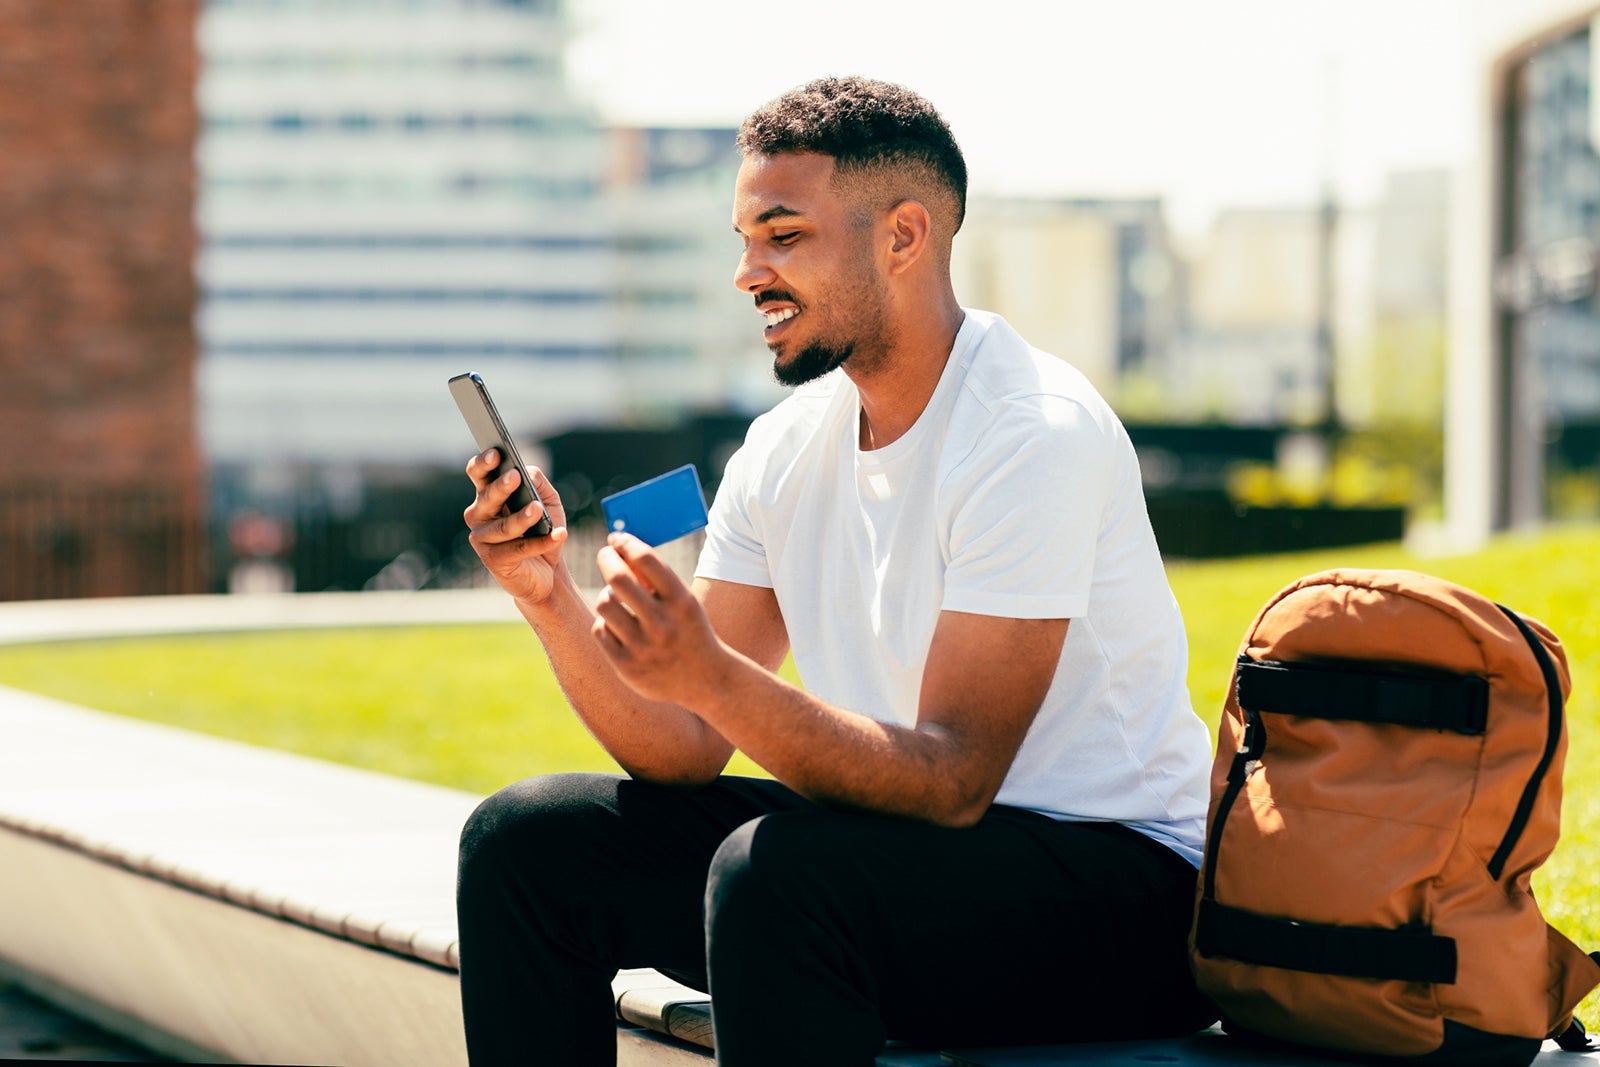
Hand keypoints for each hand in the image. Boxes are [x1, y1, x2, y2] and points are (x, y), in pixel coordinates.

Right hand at [463, 450, 568, 603]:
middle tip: (514, 476)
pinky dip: (541, 542)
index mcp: (488, 495)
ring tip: (537, 509)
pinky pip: (518, 549)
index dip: (483, 463)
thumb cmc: (542, 529)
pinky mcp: (494, 561)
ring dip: (522, 517)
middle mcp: (479, 515)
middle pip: (486, 498)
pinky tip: (558, 535)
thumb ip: (538, 483)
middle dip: (500, 487)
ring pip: (503, 527)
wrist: (548, 571)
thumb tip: (528, 472)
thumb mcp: (547, 501)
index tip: (496, 453)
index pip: (478, 474)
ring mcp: (483, 540)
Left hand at [592, 533, 727, 706]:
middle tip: (605, 554)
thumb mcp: (684, 602)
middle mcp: (663, 623)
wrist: (706, 680)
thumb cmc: (689, 630)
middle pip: (618, 578)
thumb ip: (656, 580)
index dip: (626, 542)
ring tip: (614, 597)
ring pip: (604, 604)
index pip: (646, 559)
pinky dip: (605, 624)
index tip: (617, 538)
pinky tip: (617, 626)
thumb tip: (619, 551)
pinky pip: (600, 630)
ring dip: (606, 594)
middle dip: (606, 558)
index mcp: (681, 602)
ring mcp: (644, 647)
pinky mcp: (627, 666)